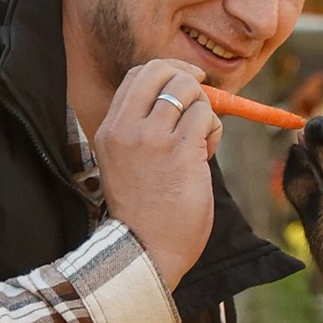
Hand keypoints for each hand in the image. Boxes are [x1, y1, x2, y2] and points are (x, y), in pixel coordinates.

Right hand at [91, 58, 217, 299]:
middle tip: (201, 99)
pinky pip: (206, 115)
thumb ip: (144, 128)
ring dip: (204, 110)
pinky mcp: (181, 151)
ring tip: (201, 139)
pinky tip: (206, 151)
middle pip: (160, 71)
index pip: (136, 76)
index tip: (186, 83)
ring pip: (188, 90)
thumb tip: (183, 95)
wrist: (146, 251)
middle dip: (188, 79)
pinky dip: (213, 128)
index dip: (166, 72)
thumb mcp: (127, 162)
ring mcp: (152, 138)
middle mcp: (126, 128)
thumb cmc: (144, 210)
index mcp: (109, 129)